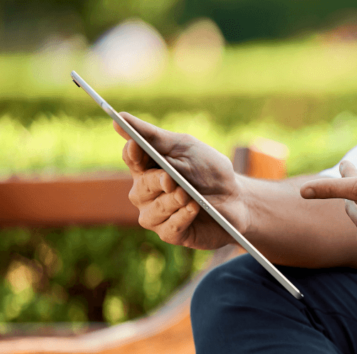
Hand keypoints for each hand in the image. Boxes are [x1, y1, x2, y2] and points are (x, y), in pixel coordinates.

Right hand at [116, 113, 248, 249]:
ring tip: (189, 195)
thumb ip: (154, 136)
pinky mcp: (172, 233)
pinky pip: (169, 228)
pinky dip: (182, 217)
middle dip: (156, 182)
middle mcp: (146, 193)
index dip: (133, 152)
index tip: (138, 145)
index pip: (131, 158)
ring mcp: (157, 215)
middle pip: (141, 186)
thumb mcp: (186, 147)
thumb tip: (120, 117)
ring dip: (172, 202)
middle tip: (171, 179)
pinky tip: (194, 208)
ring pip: (153, 211)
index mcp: (147, 167)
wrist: (237, 199)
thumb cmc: (209, 171)